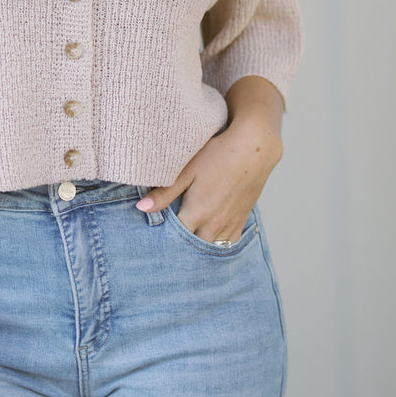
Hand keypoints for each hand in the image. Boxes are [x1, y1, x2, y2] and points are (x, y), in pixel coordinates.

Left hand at [136, 117, 282, 242]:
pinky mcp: (242, 220)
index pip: (175, 238)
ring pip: (211, 247)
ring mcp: (230, 224)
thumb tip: (142, 208)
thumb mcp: (187, 171)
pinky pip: (228, 242)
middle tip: (171, 238)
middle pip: (193, 246)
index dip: (164, 236)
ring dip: (200, 244)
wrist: (254, 149)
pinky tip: (210, 234)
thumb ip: (164, 193)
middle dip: (181, 245)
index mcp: (197, 213)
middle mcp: (214, 224)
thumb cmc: (218, 155)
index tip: (156, 233)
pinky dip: (218, 241)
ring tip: (189, 237)